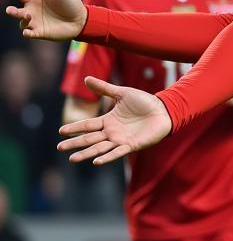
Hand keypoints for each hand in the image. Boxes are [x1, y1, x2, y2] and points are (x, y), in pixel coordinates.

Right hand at [5, 0, 87, 40]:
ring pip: (22, 22)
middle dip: (12, 11)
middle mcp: (32, 9)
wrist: (81, 19)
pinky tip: (28, 32)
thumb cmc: (70, 1)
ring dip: (22, 20)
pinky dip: (28, 33)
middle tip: (11, 10)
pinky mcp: (40, 32)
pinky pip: (30, 33)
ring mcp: (35, 21)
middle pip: (17, 10)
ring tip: (28, 17)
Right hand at [57, 76, 171, 164]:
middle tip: (59, 147)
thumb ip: (104, 88)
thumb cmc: (145, 102)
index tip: (60, 132)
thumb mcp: (122, 93)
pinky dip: (107, 157)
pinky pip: (117, 153)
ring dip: (86, 153)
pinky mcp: (132, 145)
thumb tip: (86, 78)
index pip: (87, 125)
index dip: (74, 128)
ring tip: (72, 159)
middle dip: (75, 143)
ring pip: (99, 148)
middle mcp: (112, 132)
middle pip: (89, 138)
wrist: (164, 109)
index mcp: (108, 120)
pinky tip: (96, 161)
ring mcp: (121, 140)